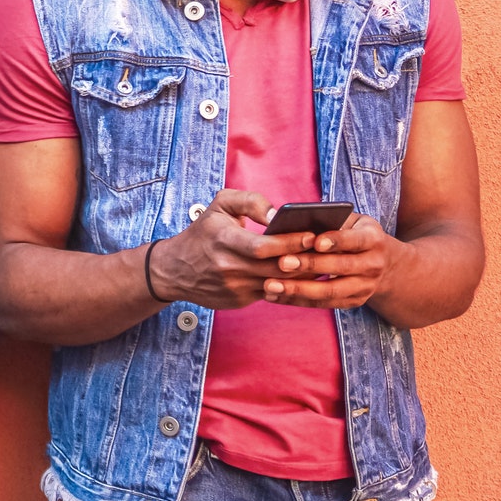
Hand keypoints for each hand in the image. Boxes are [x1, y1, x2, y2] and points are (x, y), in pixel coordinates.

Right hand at [149, 190, 315, 309]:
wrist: (174, 270)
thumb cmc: (203, 233)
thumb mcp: (219, 205)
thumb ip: (250, 200)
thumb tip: (277, 214)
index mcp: (223, 239)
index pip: (262, 246)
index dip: (290, 242)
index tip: (312, 236)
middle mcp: (228, 266)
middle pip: (276, 267)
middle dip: (304, 259)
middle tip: (326, 250)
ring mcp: (234, 287)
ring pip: (279, 283)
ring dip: (302, 275)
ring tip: (321, 262)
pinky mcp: (239, 300)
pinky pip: (272, 293)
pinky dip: (290, 284)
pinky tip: (303, 275)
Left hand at [262, 212, 407, 308]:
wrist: (383, 263)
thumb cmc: (353, 233)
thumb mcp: (350, 222)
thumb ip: (329, 220)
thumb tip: (292, 220)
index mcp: (374, 240)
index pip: (355, 240)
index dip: (335, 241)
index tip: (314, 242)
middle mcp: (374, 265)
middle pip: (341, 267)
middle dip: (310, 265)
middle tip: (281, 262)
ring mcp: (365, 287)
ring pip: (330, 291)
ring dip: (298, 290)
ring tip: (270, 285)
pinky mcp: (353, 302)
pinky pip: (322, 304)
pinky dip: (296, 300)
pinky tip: (273, 295)